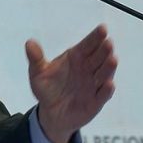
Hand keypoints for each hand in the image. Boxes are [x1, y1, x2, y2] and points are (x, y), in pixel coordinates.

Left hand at [26, 24, 116, 142]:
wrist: (51, 113)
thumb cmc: (48, 88)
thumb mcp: (38, 73)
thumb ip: (36, 59)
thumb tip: (29, 43)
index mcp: (76, 57)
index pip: (88, 44)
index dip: (96, 37)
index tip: (103, 28)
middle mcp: (88, 69)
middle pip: (99, 57)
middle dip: (104, 50)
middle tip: (108, 43)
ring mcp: (93, 85)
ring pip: (104, 74)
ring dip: (109, 67)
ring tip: (112, 59)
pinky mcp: (95, 102)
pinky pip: (102, 95)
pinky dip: (106, 90)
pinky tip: (109, 84)